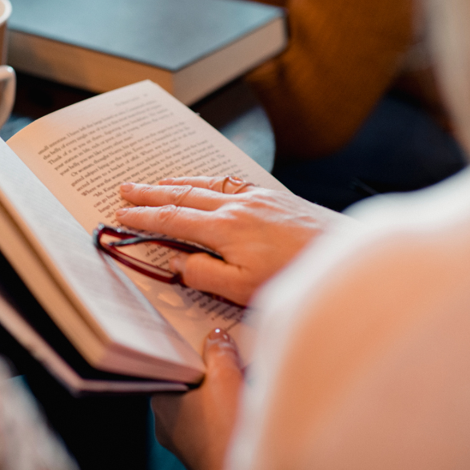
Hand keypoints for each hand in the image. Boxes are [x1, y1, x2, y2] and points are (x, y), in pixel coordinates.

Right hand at [117, 176, 349, 303]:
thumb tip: (177, 262)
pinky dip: (206, 180)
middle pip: (183, 195)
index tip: (123, 215)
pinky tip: (204, 183)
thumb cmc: (296, 276)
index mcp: (225, 228)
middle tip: (126, 188)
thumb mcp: (244, 289)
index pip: (172, 220)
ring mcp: (256, 197)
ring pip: (205, 185)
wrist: (345, 254)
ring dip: (175, 183)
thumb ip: (204, 274)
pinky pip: (228, 181)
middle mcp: (237, 205)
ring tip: (155, 182)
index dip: (144, 217)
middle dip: (151, 192)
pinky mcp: (274, 196)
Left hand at [153, 328, 242, 469]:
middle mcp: (165, 420)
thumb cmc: (224, 432)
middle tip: (225, 352)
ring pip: (199, 402)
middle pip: (187, 382)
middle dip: (208, 368)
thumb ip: (219, 352)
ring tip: (237, 375)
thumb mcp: (225, 378)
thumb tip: (218, 338)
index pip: (170, 365)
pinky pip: (209, 421)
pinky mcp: (200, 450)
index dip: (188, 349)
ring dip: (218, 389)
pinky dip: (223, 409)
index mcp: (160, 398)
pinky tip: (240, 402)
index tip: (202, 336)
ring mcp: (182, 438)